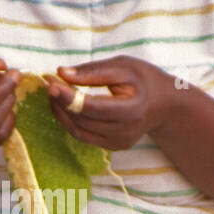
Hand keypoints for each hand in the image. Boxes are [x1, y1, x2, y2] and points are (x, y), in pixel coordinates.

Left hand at [43, 56, 178, 149]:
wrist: (165, 105)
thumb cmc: (144, 80)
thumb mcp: (123, 67)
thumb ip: (93, 71)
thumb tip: (61, 73)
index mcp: (132, 110)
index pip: (92, 107)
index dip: (68, 96)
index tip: (51, 82)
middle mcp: (125, 131)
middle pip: (82, 119)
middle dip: (60, 101)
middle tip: (49, 81)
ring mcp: (118, 142)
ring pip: (78, 130)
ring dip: (60, 111)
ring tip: (53, 92)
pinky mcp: (112, 146)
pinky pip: (82, 135)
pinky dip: (69, 120)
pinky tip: (63, 105)